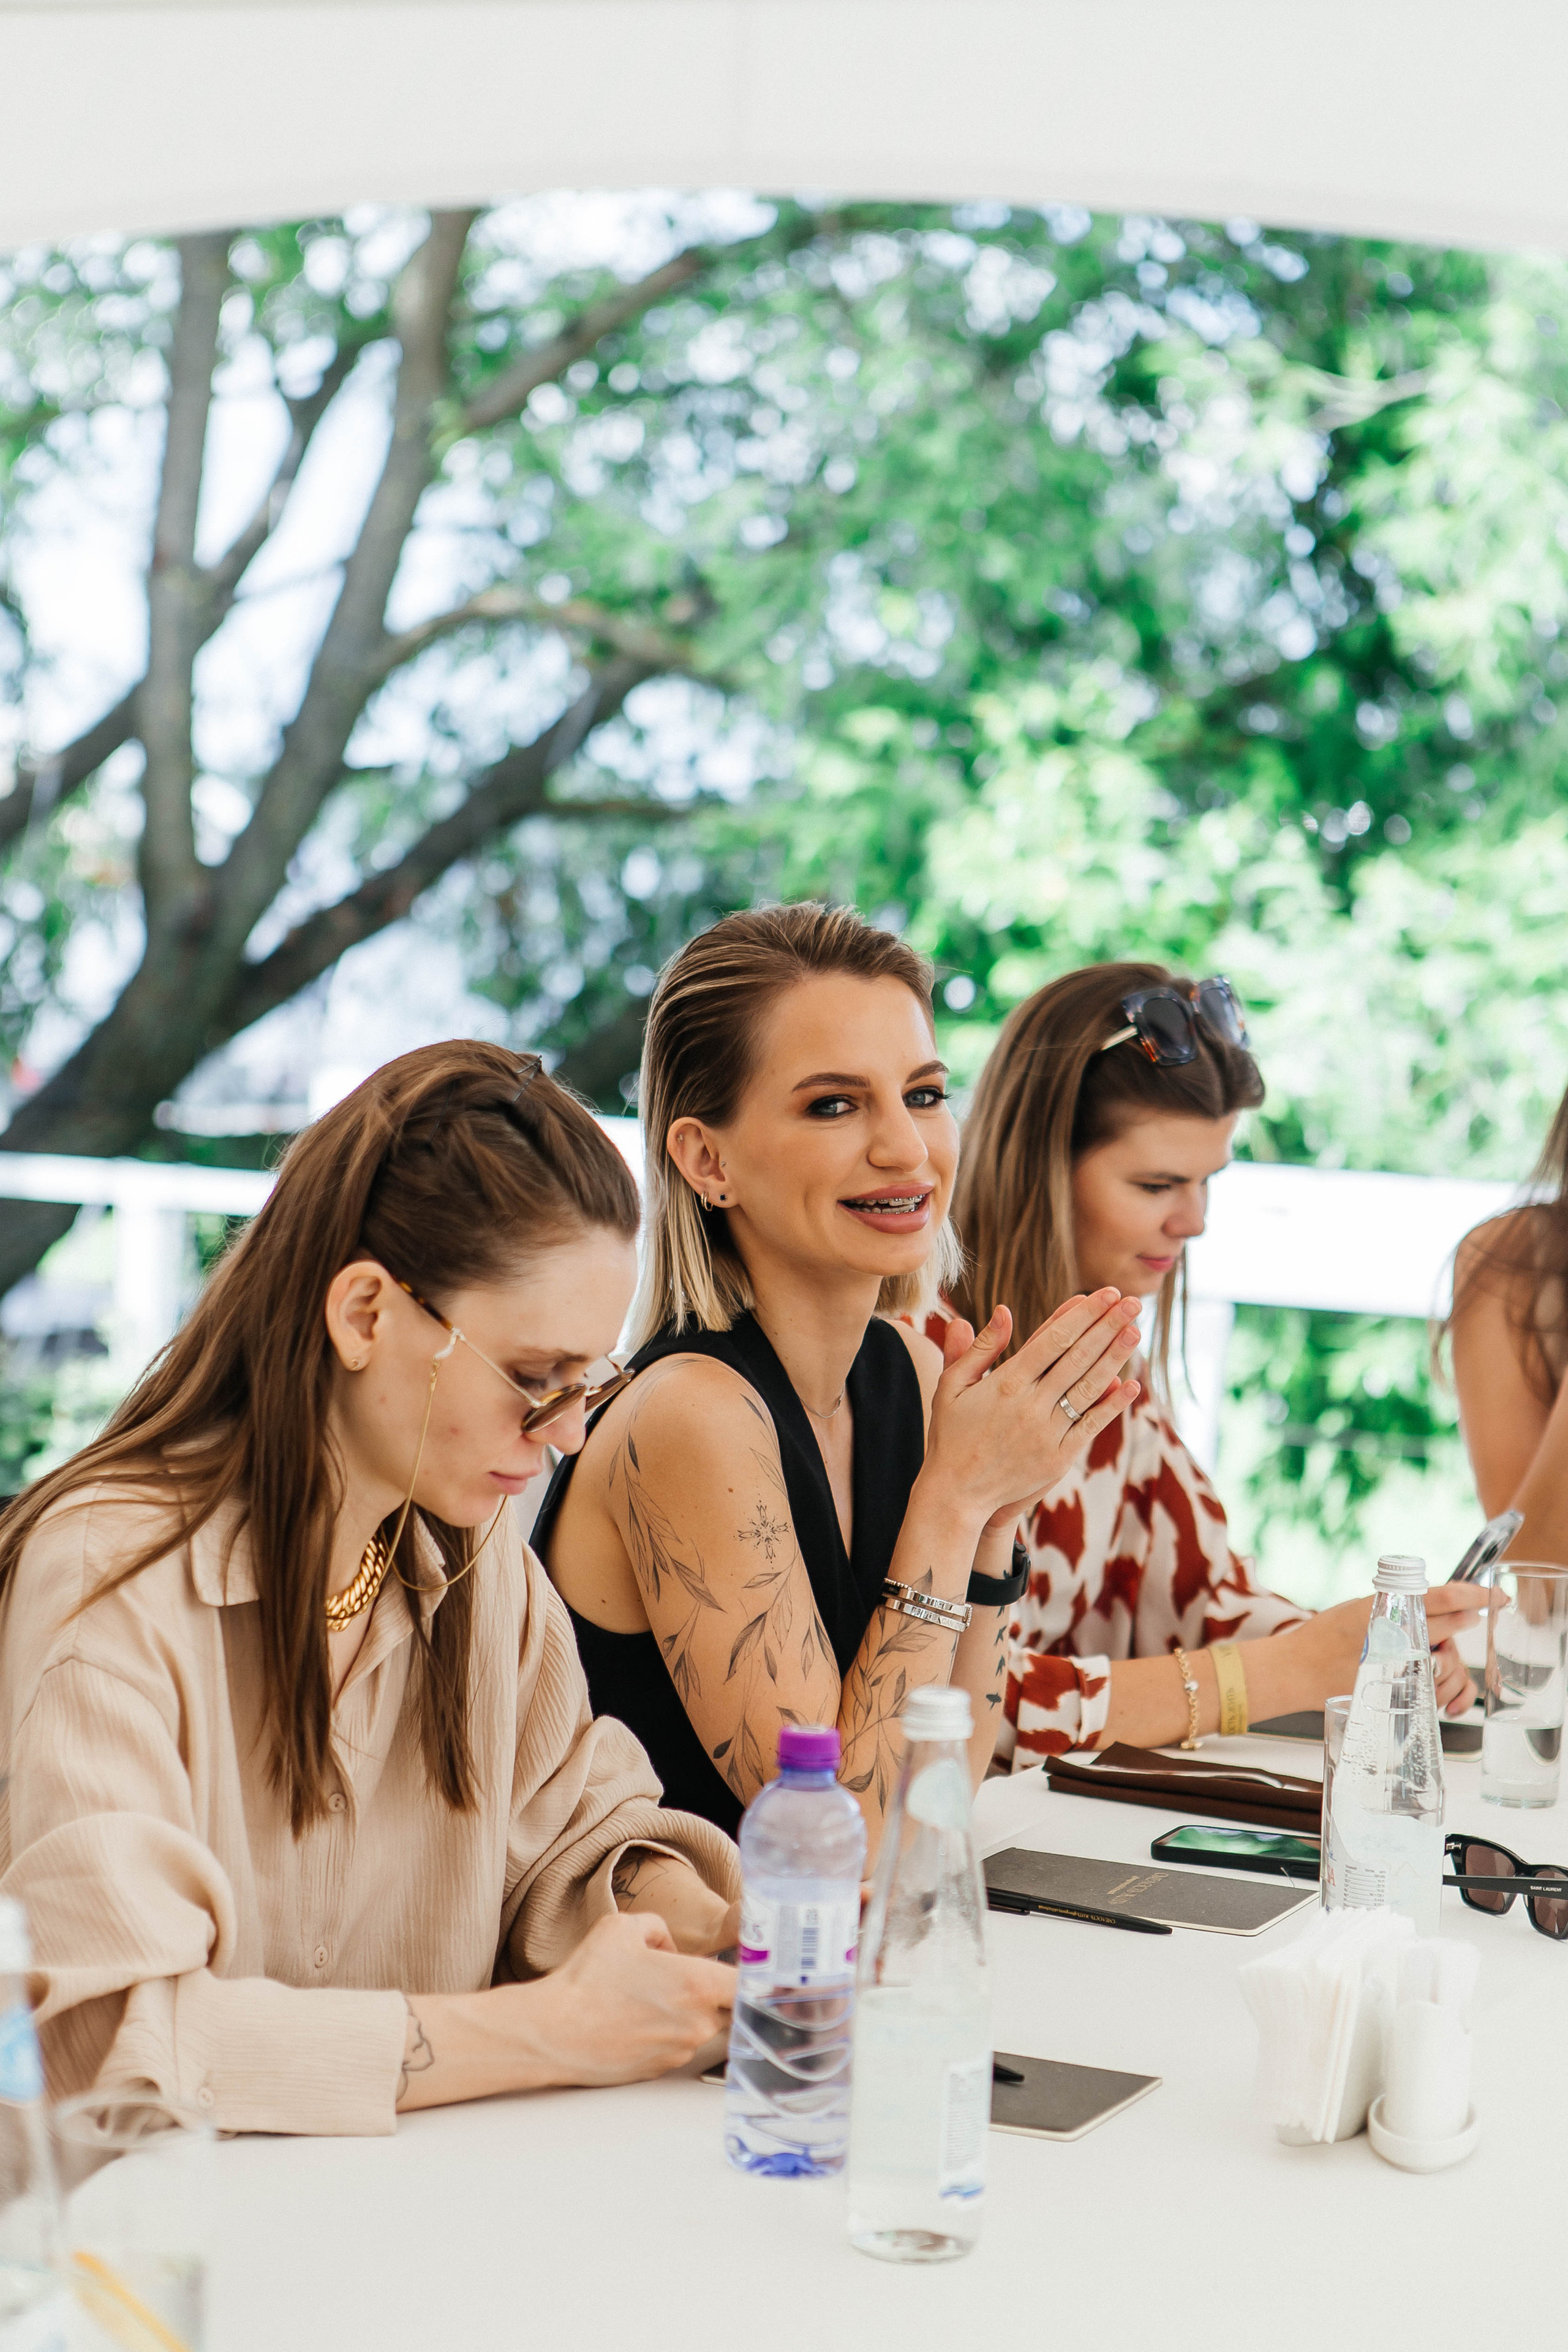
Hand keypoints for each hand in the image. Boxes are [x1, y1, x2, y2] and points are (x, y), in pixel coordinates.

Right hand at [530, 1912, 735, 2086]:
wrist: (555, 2031)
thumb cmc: (587, 1979)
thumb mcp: (623, 1927)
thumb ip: (659, 1928)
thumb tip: (669, 1948)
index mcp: (698, 1985)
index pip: (751, 1985)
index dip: (756, 1976)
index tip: (753, 1971)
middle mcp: (698, 2023)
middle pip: (730, 2007)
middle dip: (716, 1993)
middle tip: (689, 1980)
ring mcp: (682, 2051)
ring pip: (704, 2028)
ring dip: (689, 2013)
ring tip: (650, 1998)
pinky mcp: (662, 2070)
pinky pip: (680, 2046)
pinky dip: (668, 2033)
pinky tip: (637, 2019)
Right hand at [924, 1292, 1141, 1526]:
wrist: (955, 1494)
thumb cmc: (950, 1434)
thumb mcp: (952, 1386)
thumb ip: (979, 1348)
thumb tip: (1003, 1310)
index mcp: (1005, 1382)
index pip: (1052, 1338)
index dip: (1081, 1314)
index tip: (1104, 1294)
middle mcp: (1029, 1404)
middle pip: (1077, 1357)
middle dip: (1107, 1326)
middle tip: (1132, 1301)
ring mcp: (1046, 1432)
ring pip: (1088, 1387)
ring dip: (1115, 1357)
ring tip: (1136, 1330)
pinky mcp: (1057, 1458)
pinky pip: (1090, 1426)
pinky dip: (1111, 1405)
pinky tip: (1131, 1384)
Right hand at [1272, 1584, 1487, 1718]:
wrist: (1296, 1670)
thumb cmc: (1324, 1636)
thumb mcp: (1360, 1608)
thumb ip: (1397, 1607)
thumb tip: (1434, 1606)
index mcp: (1389, 1609)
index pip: (1444, 1597)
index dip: (1476, 1594)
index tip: (1495, 1595)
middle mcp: (1400, 1637)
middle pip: (1453, 1628)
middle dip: (1467, 1620)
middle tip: (1474, 1616)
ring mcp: (1402, 1668)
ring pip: (1451, 1661)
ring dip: (1455, 1660)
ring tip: (1442, 1659)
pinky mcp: (1400, 1693)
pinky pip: (1439, 1693)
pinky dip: (1452, 1694)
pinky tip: (1449, 1699)